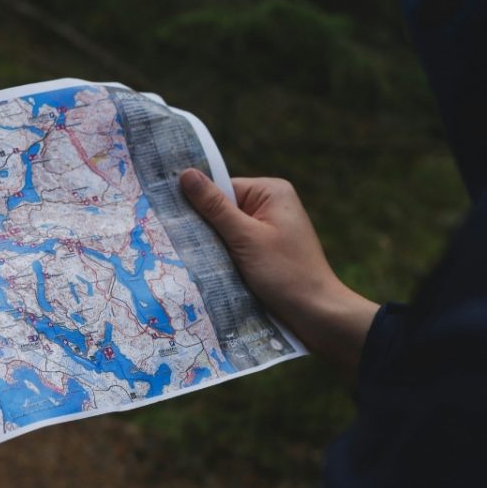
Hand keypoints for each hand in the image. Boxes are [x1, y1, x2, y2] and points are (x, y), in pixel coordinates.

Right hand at [180, 169, 379, 374]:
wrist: (316, 313)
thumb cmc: (284, 272)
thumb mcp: (245, 237)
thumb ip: (214, 207)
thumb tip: (186, 174)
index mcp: (272, 192)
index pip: (222, 188)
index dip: (198, 204)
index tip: (170, 218)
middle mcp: (272, 206)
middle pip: (223, 209)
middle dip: (205, 227)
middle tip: (175, 241)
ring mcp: (270, 231)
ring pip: (227, 232)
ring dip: (213, 246)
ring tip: (191, 258)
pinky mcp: (266, 253)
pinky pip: (236, 248)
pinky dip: (224, 258)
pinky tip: (209, 270)